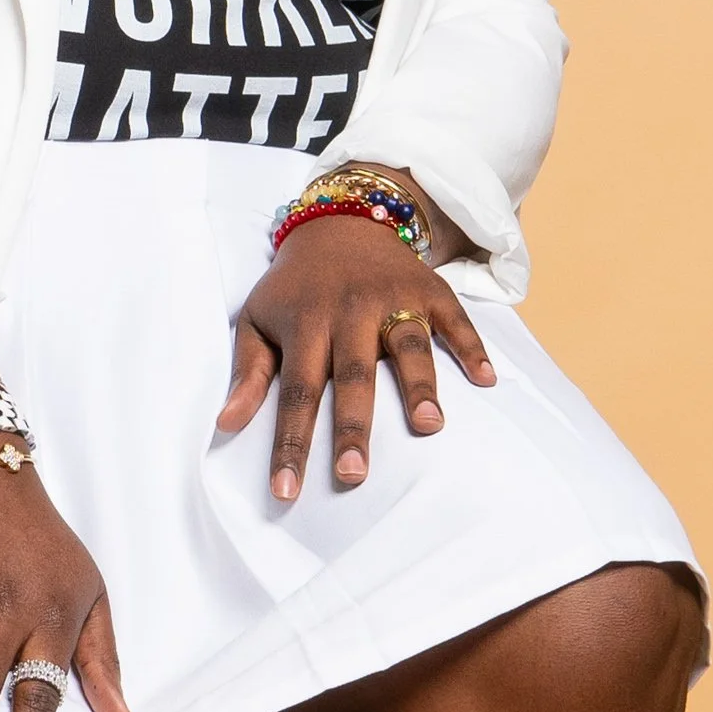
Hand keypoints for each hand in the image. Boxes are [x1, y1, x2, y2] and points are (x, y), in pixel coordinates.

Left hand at [219, 199, 493, 498]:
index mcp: (305, 324)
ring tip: (429, 426)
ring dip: (419, 385)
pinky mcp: (429, 289)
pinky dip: (472, 347)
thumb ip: (247, 372)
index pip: (295, 392)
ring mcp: (394, 299)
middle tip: (353, 475)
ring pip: (408, 346)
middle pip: (352, 376)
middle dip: (352, 426)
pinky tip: (486, 379)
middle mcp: (350, 311)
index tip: (286, 490)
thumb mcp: (258, 319)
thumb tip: (226, 424)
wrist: (342, 221)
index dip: (290, 443)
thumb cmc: (295, 287)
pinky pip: (455, 319)